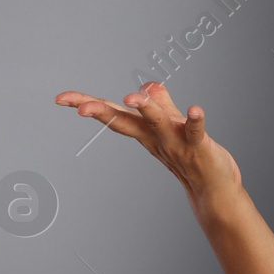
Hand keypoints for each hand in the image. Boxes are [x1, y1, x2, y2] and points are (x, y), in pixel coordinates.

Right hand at [54, 81, 241, 209]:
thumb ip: (162, 103)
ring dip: (146, 109)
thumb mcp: (172, 125)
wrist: (213, 189)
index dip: (87, 104)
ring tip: (132, 97)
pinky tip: (196, 109)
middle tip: (81, 108)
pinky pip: (195, 132)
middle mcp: (156, 138)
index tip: (60, 99)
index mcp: (145, 131)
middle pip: (125, 121)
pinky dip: (196, 120)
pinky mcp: (199, 147)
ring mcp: (176, 143)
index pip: (113, 114)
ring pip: (157, 122)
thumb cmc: (192, 156)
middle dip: (103, 112)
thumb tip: (149, 84)